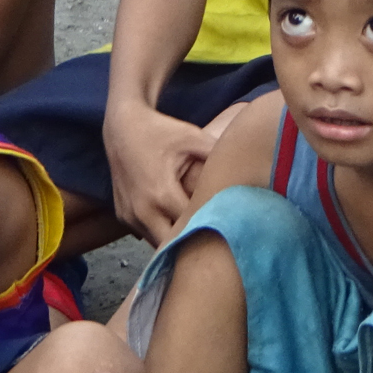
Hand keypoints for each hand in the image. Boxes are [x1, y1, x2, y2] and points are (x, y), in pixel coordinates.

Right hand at [104, 102, 216, 244]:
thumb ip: (220, 155)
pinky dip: (160, 232)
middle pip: (173, 246)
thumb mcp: (193, 137)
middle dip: (192, 243)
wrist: (122, 127)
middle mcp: (143, 211)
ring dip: (175, 240)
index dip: (210, 228)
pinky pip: (146, 234)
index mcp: (162, 194)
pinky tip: (175, 223)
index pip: (192, 227)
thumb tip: (251, 166)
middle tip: (213, 238)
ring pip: (157, 244)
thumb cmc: (162, 131)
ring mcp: (130, 216)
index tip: (227, 228)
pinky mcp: (123, 216)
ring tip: (196, 232)